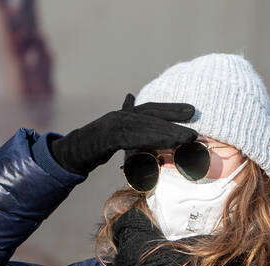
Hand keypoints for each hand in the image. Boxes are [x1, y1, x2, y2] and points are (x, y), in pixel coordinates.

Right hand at [49, 93, 196, 175]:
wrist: (74, 152)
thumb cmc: (97, 146)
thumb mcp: (119, 138)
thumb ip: (133, 133)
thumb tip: (141, 123)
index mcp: (125, 115)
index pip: (151, 109)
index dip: (171, 109)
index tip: (192, 111)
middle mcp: (121, 116)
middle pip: (151, 115)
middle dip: (175, 116)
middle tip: (195, 118)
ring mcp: (114, 124)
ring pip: (146, 127)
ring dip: (170, 132)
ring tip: (189, 137)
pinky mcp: (110, 137)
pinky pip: (136, 139)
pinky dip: (153, 141)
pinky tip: (168, 145)